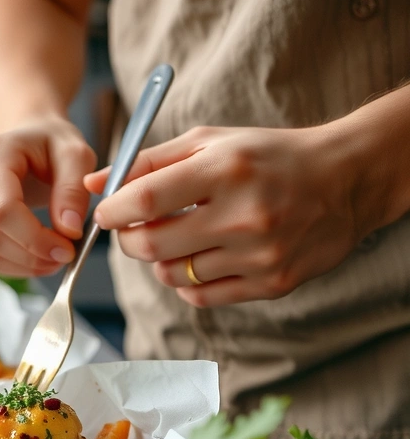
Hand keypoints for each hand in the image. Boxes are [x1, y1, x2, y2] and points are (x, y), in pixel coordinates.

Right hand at [0, 114, 95, 276]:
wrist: (28, 138)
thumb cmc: (50, 143)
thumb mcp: (75, 154)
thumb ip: (74, 190)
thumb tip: (69, 231)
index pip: (2, 209)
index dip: (34, 238)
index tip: (67, 249)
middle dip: (31, 256)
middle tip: (64, 255)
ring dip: (23, 265)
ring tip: (53, 257)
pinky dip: (13, 265)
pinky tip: (36, 256)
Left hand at [84, 125, 372, 306]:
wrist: (346, 181)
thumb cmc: (267, 157)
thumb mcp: (210, 142)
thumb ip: (147, 162)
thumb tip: (92, 183)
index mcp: (225, 170)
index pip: (145, 199)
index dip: (113, 211)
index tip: (107, 213)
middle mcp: (244, 215)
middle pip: (151, 244)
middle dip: (128, 240)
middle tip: (132, 229)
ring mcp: (260, 255)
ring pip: (172, 275)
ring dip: (158, 260)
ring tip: (175, 238)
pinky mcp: (273, 283)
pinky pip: (201, 296)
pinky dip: (185, 281)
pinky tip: (198, 258)